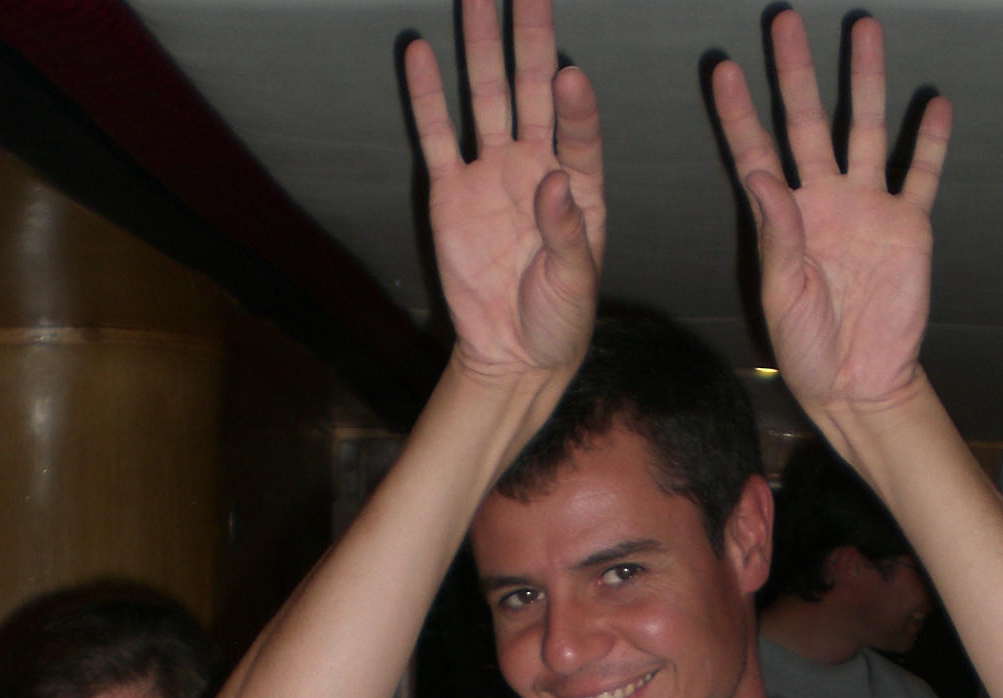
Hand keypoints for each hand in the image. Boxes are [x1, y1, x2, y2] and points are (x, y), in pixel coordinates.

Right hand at [406, 0, 603, 383]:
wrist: (512, 355)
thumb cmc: (559, 320)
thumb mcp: (574, 284)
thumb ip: (567, 233)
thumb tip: (553, 184)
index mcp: (578, 186)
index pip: (579, 130)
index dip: (575, 104)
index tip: (569, 75)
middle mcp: (536, 166)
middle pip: (533, 90)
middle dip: (530, 37)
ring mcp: (492, 175)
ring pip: (486, 98)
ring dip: (482, 48)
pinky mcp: (451, 194)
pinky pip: (438, 137)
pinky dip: (429, 96)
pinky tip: (423, 52)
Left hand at [712, 13, 950, 419]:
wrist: (858, 384)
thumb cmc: (806, 350)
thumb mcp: (782, 297)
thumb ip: (777, 236)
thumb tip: (762, 177)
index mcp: (784, 221)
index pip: (757, 154)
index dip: (739, 115)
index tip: (724, 70)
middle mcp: (824, 203)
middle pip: (808, 123)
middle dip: (797, 72)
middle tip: (784, 19)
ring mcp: (868, 210)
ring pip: (867, 131)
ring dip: (866, 82)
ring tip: (865, 29)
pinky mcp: (908, 226)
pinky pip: (921, 175)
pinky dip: (931, 142)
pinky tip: (935, 105)